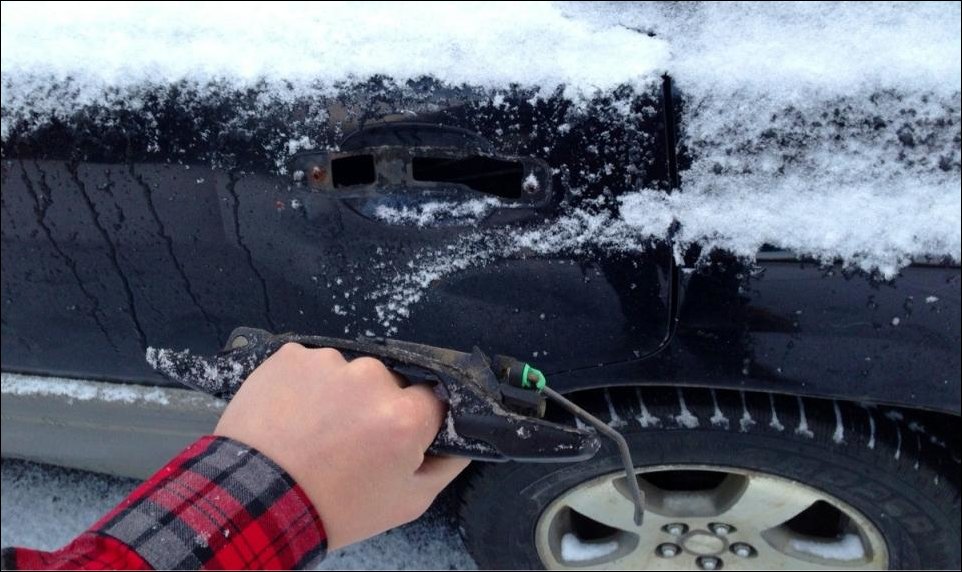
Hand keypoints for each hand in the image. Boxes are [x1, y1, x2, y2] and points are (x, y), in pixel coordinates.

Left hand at [214, 343, 469, 549]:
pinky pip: (312, 365)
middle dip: (375, 407)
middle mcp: (372, 377)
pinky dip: (306, 386)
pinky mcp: (292, 355)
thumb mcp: (407, 502)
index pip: (431, 400)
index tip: (393, 442)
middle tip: (349, 442)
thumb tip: (465, 439)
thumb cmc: (335, 508)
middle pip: (389, 383)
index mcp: (406, 414)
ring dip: (339, 395)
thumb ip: (447, 465)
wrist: (254, 502)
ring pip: (348, 373)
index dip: (414, 422)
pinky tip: (292, 415)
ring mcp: (329, 362)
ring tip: (314, 431)